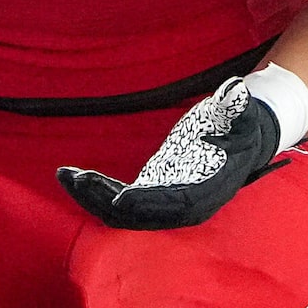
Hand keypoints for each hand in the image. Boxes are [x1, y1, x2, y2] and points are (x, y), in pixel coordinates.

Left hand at [58, 78, 284, 230]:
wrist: (239, 136)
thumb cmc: (240, 124)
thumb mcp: (240, 114)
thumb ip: (236, 106)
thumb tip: (236, 93)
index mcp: (207, 191)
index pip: (173, 204)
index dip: (146, 203)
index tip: (119, 198)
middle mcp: (184, 207)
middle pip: (140, 214)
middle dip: (106, 199)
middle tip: (78, 178)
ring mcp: (164, 202)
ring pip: (122, 212)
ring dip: (92, 197)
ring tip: (66, 175)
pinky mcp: (150, 192)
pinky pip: (118, 201)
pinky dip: (95, 191)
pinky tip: (73, 176)